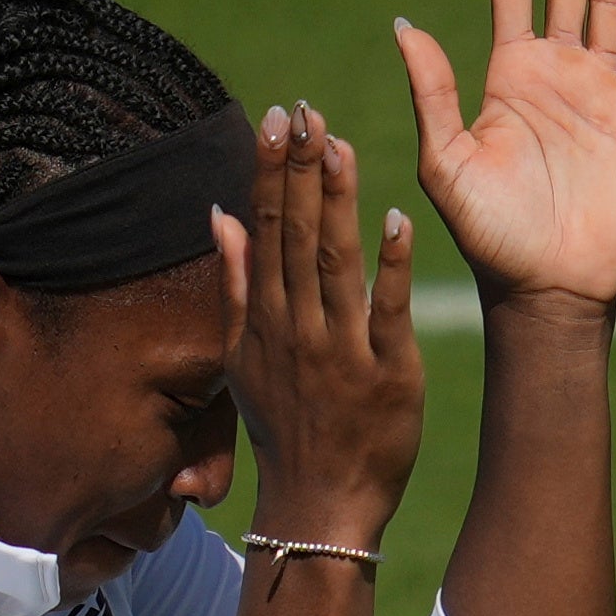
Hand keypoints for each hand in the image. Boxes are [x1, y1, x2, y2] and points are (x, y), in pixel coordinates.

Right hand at [216, 103, 422, 547]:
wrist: (318, 505)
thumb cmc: (285, 428)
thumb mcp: (242, 357)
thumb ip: (236, 283)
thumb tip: (219, 215)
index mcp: (265, 319)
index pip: (265, 229)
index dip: (269, 171)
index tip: (276, 117)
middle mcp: (296, 328)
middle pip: (295, 235)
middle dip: (298, 170)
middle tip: (306, 110)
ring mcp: (340, 352)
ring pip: (335, 264)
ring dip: (336, 202)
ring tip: (338, 143)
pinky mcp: (387, 376)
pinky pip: (387, 313)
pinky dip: (391, 267)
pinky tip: (396, 218)